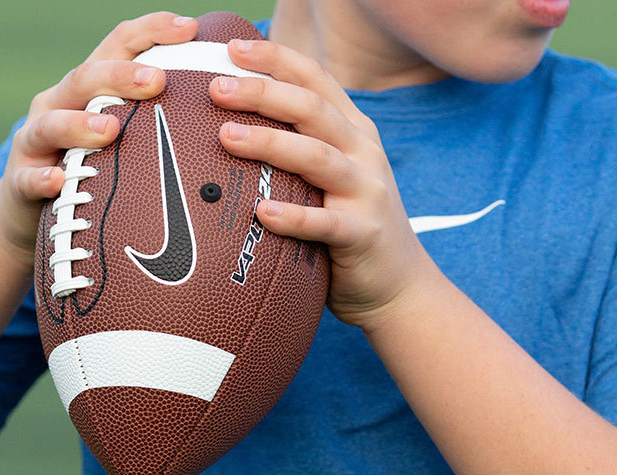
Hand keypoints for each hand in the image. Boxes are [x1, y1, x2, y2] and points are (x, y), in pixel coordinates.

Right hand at [0, 12, 198, 263]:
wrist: (30, 218)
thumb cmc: (92, 172)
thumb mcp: (122, 139)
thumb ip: (158, 121)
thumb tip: (229, 116)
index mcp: (89, 87)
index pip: (118, 45)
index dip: (152, 31)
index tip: (191, 28)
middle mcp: (58, 104)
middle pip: (87, 77)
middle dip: (121, 75)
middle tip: (157, 80)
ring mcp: (35, 142)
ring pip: (53, 123)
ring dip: (82, 124)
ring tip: (111, 129)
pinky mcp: (20, 182)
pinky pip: (29, 179)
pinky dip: (43, 178)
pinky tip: (58, 180)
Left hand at [210, 39, 439, 328]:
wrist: (400, 284)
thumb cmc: (347, 224)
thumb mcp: (330, 175)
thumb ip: (296, 147)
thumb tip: (227, 127)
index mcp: (351, 131)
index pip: (314, 80)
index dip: (275, 59)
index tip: (233, 47)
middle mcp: (362, 152)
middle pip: (311, 109)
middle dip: (262, 92)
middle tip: (217, 89)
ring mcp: (367, 191)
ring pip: (316, 156)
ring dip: (270, 143)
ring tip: (226, 136)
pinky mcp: (363, 233)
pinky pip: (325, 223)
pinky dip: (293, 216)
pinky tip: (261, 212)